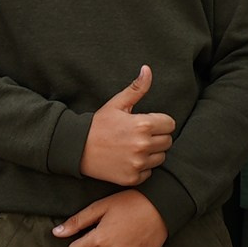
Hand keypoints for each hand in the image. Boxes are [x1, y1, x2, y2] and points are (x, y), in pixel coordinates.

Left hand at [52, 190, 169, 246]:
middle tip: (102, 233)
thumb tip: (56, 234)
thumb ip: (77, 222)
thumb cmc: (129, 203)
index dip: (75, 244)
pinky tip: (127, 244)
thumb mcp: (100, 207)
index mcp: (99, 242)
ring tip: (116, 237)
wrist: (162, 208)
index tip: (84, 235)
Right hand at [80, 66, 175, 186]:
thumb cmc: (99, 124)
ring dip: (151, 153)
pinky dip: (142, 167)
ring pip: (160, 158)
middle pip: (167, 141)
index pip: (170, 124)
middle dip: (157, 137)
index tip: (146, 123)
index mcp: (143, 125)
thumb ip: (136, 88)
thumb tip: (147, 69)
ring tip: (133, 147)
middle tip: (139, 135)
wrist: (77, 148)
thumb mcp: (117, 104)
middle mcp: (143, 145)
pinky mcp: (132, 177)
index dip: (159, 122)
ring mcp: (138, 163)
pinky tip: (128, 159)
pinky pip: (149, 173)